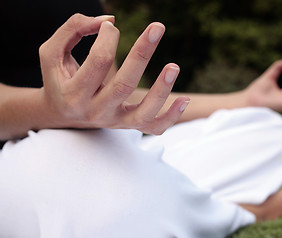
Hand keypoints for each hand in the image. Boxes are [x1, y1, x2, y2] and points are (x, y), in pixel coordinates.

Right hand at [39, 14, 188, 134]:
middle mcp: (95, 111)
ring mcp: (115, 121)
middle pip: (123, 85)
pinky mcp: (129, 125)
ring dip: (161, 90)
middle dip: (142, 54)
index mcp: (74, 94)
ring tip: (174, 66)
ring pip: (143, 112)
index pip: (98, 62)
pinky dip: (172, 116)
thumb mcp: (52, 52)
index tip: (110, 26)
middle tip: (158, 27)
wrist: (62, 114)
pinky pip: (154, 127)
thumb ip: (73, 29)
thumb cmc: (60, 79)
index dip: (108, 38)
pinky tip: (184, 99)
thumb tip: (109, 21)